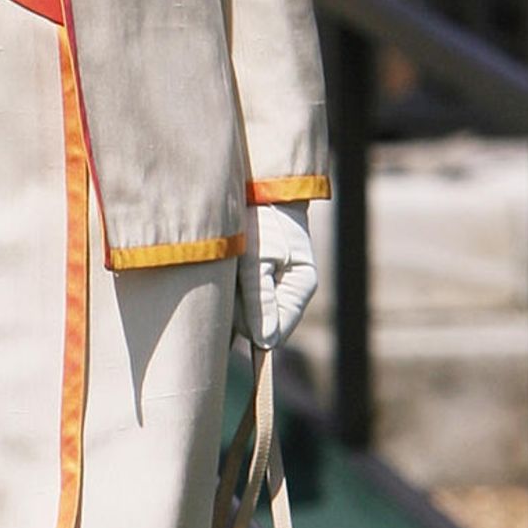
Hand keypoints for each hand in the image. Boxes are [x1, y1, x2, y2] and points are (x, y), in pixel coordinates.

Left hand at [234, 201, 316, 349]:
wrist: (257, 184)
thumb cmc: (260, 217)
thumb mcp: (258, 259)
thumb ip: (260, 300)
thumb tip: (266, 342)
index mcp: (300, 287)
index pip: (277, 332)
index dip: (253, 328)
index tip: (234, 309)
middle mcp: (288, 291)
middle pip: (257, 324)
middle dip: (238, 308)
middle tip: (231, 275)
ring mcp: (273, 285)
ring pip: (245, 312)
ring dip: (232, 295)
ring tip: (229, 265)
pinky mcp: (257, 278)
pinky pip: (239, 298)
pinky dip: (230, 288)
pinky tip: (227, 270)